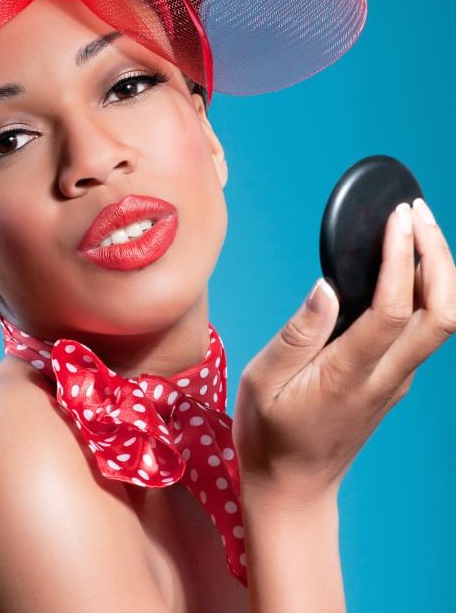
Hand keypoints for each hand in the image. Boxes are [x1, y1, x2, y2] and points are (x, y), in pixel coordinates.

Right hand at [232, 199, 455, 498]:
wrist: (294, 488)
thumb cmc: (270, 436)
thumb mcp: (264, 381)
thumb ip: (298, 333)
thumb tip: (327, 286)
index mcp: (349, 374)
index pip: (396, 307)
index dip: (402, 256)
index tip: (395, 217)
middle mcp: (386, 378)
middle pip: (443, 311)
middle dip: (438, 255)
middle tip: (416, 213)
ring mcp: (395, 382)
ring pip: (441, 320)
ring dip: (438, 271)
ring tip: (415, 230)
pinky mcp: (392, 383)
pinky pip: (424, 332)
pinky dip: (425, 292)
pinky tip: (403, 271)